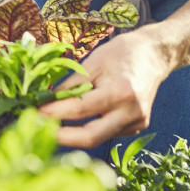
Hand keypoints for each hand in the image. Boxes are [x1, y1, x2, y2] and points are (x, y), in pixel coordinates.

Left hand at [38, 27, 173, 149]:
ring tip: (50, 124)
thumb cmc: (123, 53)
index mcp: (122, 91)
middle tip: (38, 129)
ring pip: (98, 137)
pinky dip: (89, 128)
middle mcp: (132, 112)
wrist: (155, 55)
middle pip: (91, 137)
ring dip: (73, 134)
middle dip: (61, 136)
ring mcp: (137, 123)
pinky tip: (77, 120)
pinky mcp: (137, 127)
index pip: (81, 109)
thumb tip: (46, 99)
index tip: (33, 112)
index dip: (54, 113)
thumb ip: (71, 84)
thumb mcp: (94, 61)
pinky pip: (108, 133)